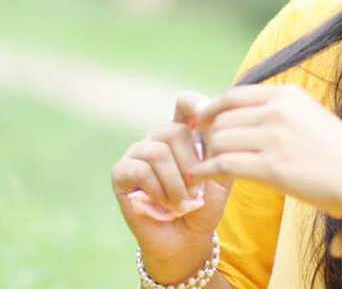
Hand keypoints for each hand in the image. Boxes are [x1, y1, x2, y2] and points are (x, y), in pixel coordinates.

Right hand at [111, 91, 227, 280]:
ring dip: (175, 182)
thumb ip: (219, 145)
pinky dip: (158, 190)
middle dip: (191, 165)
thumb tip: (213, 116)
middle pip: (175, 131)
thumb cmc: (204, 205)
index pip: (186, 103)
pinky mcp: (121, 173)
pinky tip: (165, 204)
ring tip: (182, 202)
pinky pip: (141, 170)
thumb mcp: (220, 172)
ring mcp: (137, 153)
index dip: (196, 106)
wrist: (187, 239)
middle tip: (196, 191)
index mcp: (183, 132)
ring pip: (158, 151)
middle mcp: (158, 137)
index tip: (205, 121)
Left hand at [190, 83, 341, 254]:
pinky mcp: (271, 167)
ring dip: (209, 154)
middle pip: (222, 119)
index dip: (212, 110)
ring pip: (219, 140)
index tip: (202, 122)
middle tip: (208, 151)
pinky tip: (202, 176)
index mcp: (287, 94)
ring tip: (209, 165)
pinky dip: (207, 170)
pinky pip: (224, 164)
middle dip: (210, 136)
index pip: (233, 95)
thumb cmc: (338, 153)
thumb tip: (240, 114)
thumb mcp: (308, 115)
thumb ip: (277, 111)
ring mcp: (274, 138)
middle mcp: (278, 111)